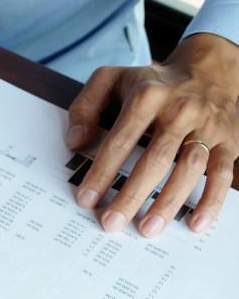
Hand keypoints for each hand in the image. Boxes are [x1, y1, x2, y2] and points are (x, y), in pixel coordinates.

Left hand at [67, 33, 238, 236]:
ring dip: (169, 202)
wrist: (210, 69)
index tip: (86, 199)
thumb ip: (85, 107)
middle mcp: (180, 110)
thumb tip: (75, 142)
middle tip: (112, 222)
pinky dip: (211, 200)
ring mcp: (207, 127)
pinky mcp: (228, 141)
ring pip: (190, 168)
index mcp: (148, 96)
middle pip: (156, 158)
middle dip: (132, 194)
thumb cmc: (152, 83)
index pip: (121, 140)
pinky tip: (196, 223)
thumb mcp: (111, 80)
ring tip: (147, 229)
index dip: (102, 172)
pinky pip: (221, 174)